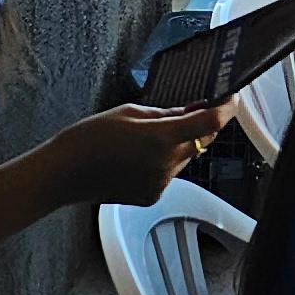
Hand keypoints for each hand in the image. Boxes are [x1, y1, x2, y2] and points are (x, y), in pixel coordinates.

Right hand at [59, 102, 231, 205]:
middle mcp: (166, 164)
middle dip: (197, 127)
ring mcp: (160, 183)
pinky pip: (169, 174)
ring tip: (144, 139)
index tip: (231, 98)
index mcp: (161, 138)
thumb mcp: (129, 113)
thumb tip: (191, 111)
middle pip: (200, 141)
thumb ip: (166, 114)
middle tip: (183, 113)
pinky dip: (163, 163)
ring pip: (185, 158)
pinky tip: (136, 158)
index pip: (210, 123)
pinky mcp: (152, 196)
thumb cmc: (89, 138)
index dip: (227, 109)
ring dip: (177, 146)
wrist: (63, 174)